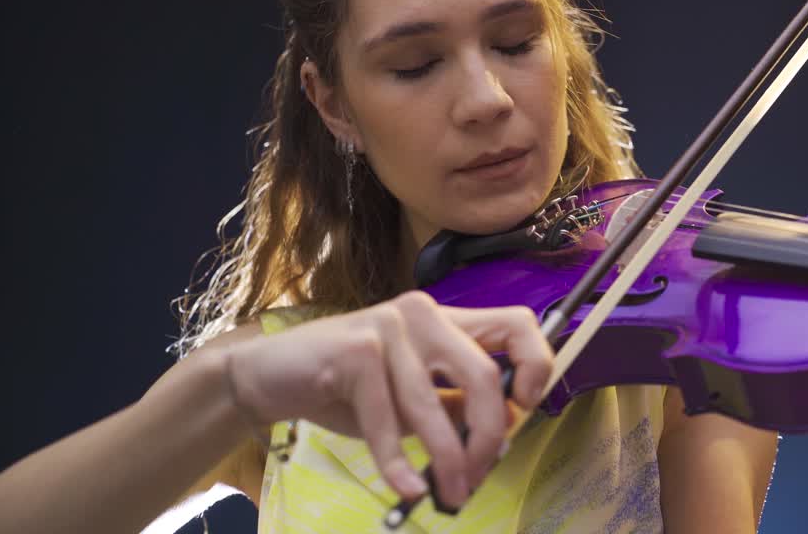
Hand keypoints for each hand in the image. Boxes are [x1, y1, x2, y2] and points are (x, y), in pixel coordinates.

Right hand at [223, 291, 552, 508]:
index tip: (526, 407)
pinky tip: (408, 489)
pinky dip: (398, 462)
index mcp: (446, 320)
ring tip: (449, 494)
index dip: (537, 362)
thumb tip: (501, 435)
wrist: (270, 376)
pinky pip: (388, 420)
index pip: (516, 323)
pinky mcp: (356, 349)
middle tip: (480, 473)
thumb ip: (453, 404)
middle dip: (490, 433)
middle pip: (484, 373)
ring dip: (446, 460)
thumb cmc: (346, 388)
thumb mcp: (411, 397)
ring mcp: (389, 326)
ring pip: (434, 405)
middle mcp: (424, 314)